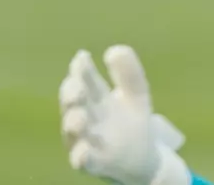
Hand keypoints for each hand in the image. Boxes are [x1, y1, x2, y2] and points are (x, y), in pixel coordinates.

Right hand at [59, 45, 191, 184]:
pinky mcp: (94, 163)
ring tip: (79, 117)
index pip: (85, 79)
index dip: (82, 69)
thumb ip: (128, 72)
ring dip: (74, 123)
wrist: (142, 157)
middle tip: (77, 87)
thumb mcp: (136, 92)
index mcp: (95, 97)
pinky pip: (83, 160)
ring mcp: (86, 140)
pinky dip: (81, 156)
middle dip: (71, 94)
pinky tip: (84, 150)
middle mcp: (85, 117)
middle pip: (73, 103)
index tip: (82, 57)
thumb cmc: (131, 121)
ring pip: (73, 132)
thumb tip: (114, 50)